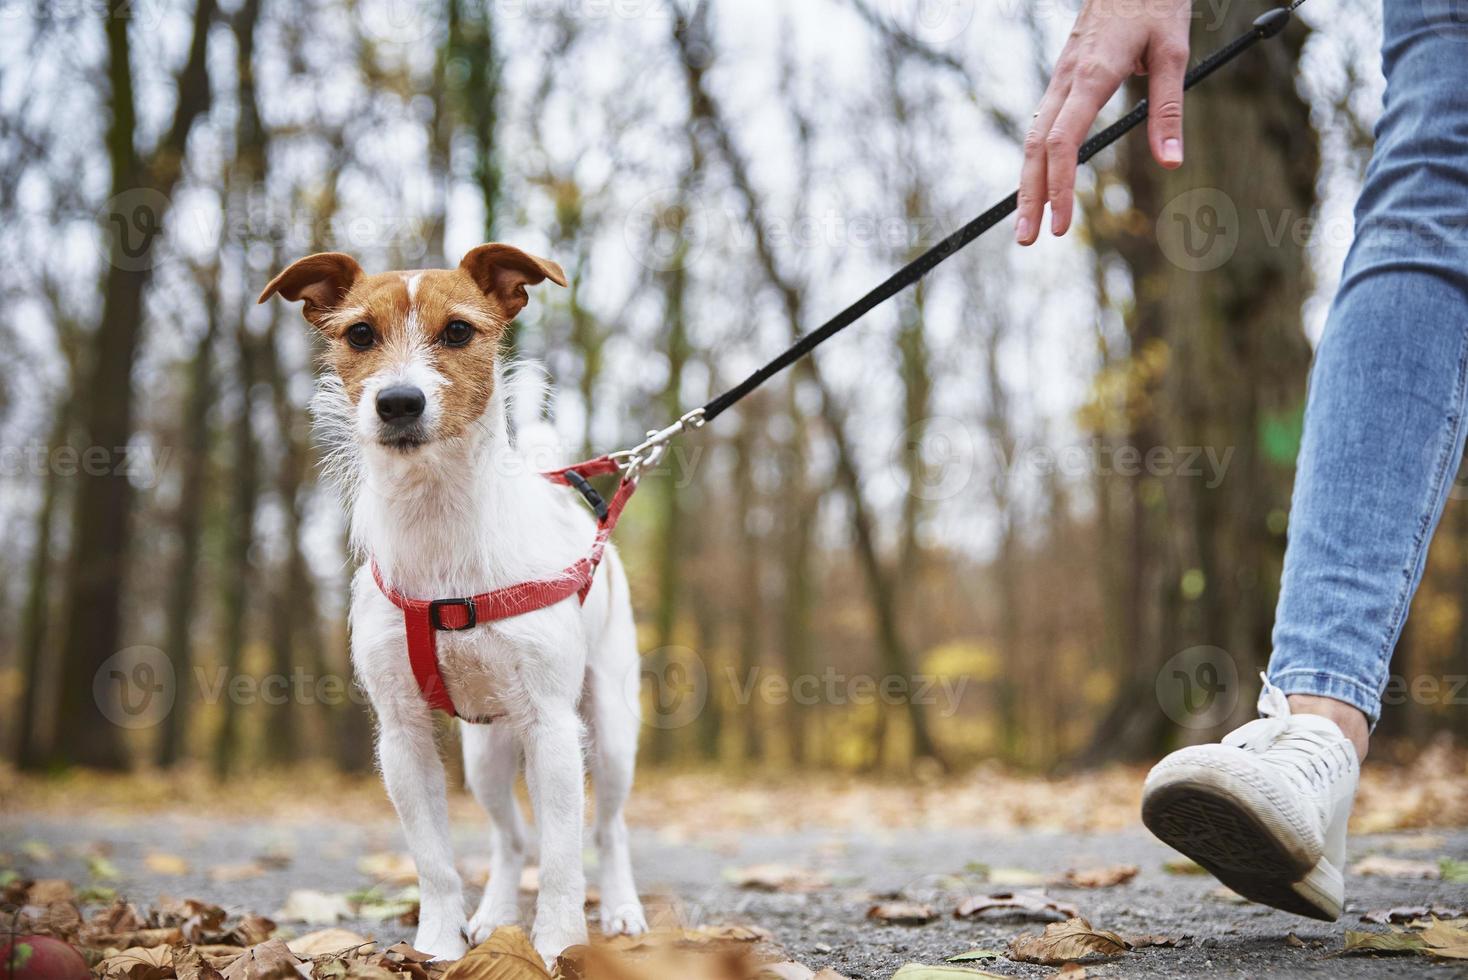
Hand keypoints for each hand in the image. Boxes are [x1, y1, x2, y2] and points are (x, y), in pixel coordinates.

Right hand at [1016, 0, 1191, 244]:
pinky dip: (1035, 159)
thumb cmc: (1155, 3)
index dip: (1059, 186)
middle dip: (1028, 196)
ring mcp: (1060, 78)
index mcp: (1092, 75)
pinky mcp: (1062, 76)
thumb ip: (1167, 109)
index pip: (1064, 142)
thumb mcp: (1174, 51)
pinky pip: (1042, 123)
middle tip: (1026, 239)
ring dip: (1027, 182)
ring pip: (1033, 137)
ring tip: (1026, 221)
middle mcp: (1066, 79)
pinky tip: (1038, 181)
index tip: (1060, 224)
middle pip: (1036, 148)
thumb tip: (1171, 162)